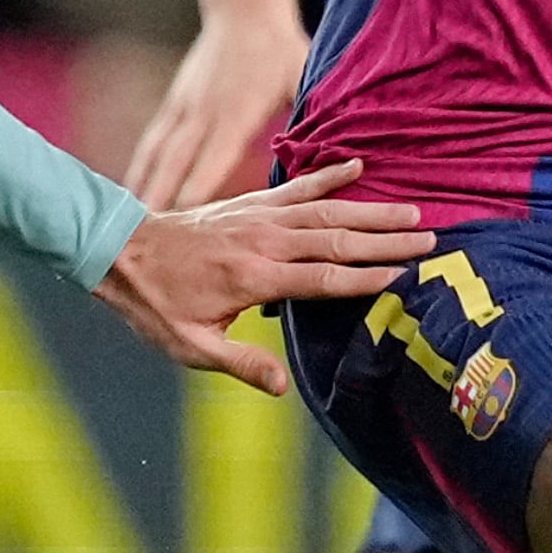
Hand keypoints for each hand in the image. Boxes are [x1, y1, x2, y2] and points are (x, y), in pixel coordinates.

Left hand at [92, 161, 429, 394]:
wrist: (120, 251)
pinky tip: (358, 165)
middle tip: (431, 238)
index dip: (365, 278)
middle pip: (337, 239)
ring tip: (412, 210)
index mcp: (253, 279)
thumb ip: (241, 363)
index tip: (406, 276)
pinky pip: (296, 186)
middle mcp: (262, 242)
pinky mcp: (249, 204)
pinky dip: (328, 175)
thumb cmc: (157, 305)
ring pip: (325, 210)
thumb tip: (282, 387)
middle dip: (386, 239)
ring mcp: (257, 217)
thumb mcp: (191, 346)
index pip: (323, 279)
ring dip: (371, 209)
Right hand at [123, 0, 310, 208]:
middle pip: (174, 162)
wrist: (244, 7)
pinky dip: (141, 167)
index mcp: (235, 112)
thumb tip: (321, 162)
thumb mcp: (301, 81)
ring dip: (142, 187)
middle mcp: (202, 112)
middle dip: (159, 199)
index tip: (185, 226)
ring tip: (129, 224)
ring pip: (156, 154)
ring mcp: (183, 106)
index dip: (197, 193)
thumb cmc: (280, 48)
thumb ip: (305, 120)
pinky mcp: (175, 102)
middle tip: (145, 237)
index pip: (212, 160)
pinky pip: (153, 141)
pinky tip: (130, 190)